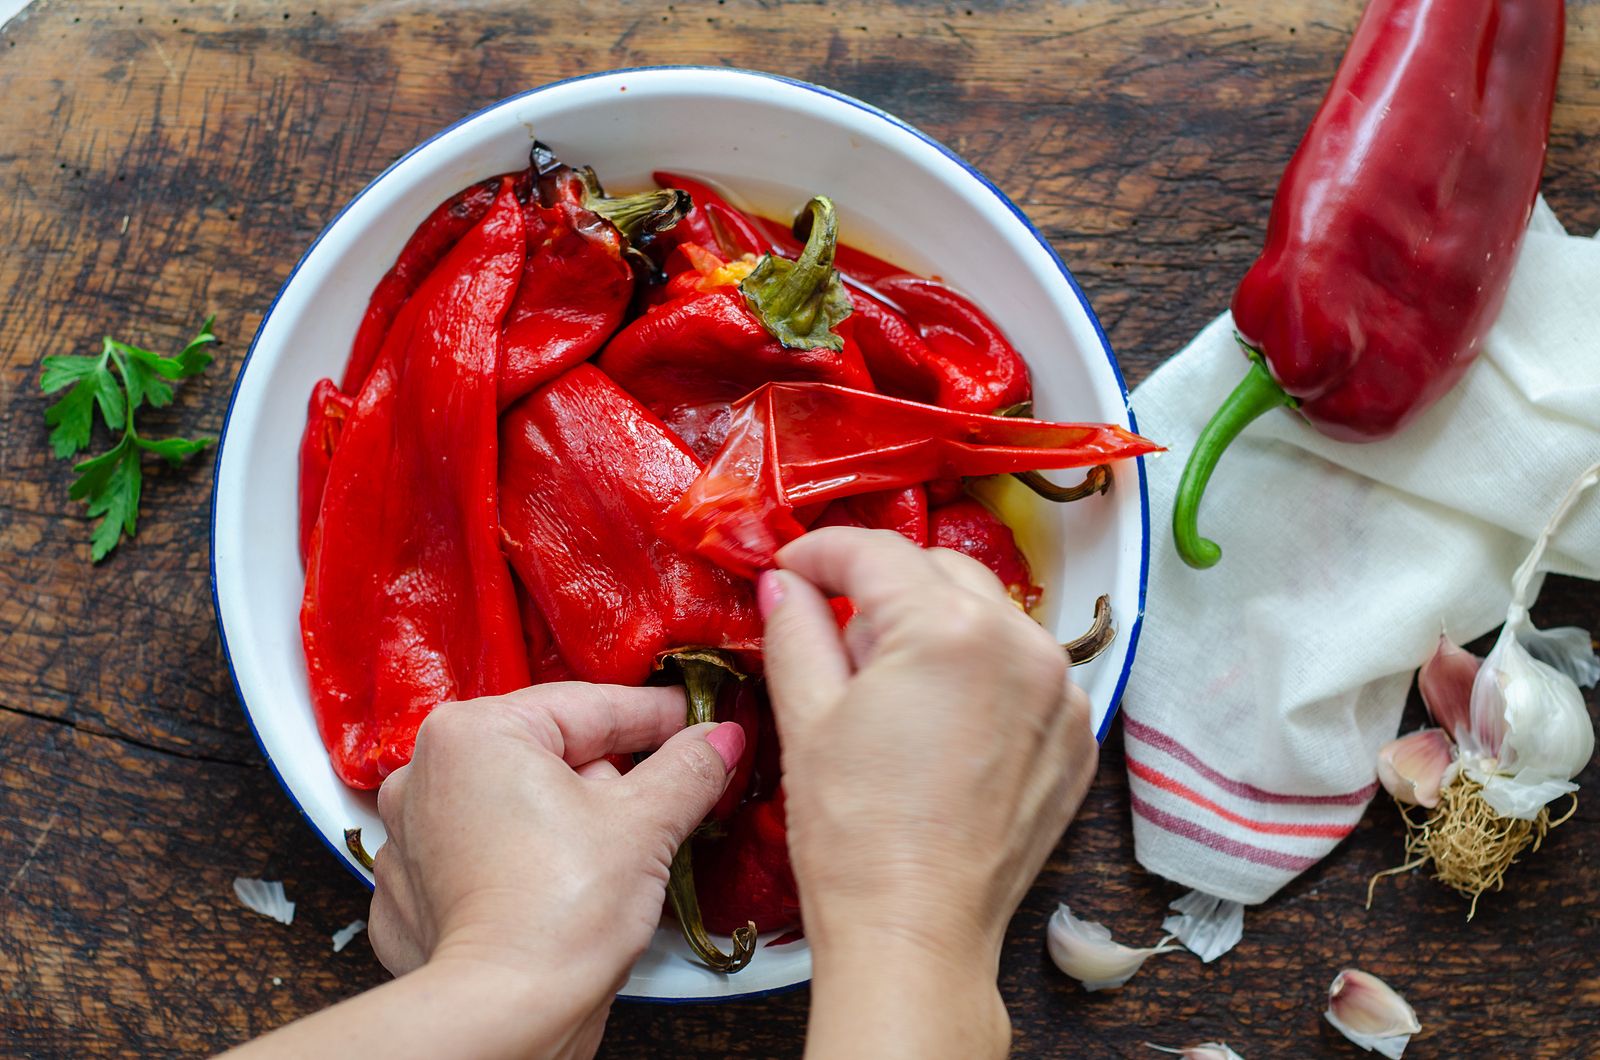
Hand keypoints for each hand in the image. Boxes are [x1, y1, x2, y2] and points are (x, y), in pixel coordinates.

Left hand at [367, 684, 743, 1056]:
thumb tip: (719, 740)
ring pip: (515, 802)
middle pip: (549, 753)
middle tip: (656, 809)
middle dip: (607, 778)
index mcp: (476, 731)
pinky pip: (482, 854)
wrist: (502, 1016)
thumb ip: (688, 768)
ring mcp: (409, 834)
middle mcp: (426, 771)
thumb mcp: (646, 823)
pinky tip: (555, 888)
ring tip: (604, 861)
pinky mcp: (411, 891)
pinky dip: (520, 863)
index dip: (657, 716)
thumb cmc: (559, 915)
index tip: (698, 723)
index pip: (590, 707)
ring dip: (563, 820)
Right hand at [760, 526, 1096, 1057]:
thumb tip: (783, 582)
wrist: (916, 934)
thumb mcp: (808, 719)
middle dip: (881, 589)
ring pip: (987, 616)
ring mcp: (1059, 691)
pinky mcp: (1074, 735)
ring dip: (936, 626)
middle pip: (938, 573)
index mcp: (948, 628)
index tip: (792, 567)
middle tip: (833, 635)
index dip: (821, 551)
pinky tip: (938, 721)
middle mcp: (1020, 644)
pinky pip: (1023, 669)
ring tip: (888, 688)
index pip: (876, 553)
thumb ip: (797, 629)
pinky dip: (981, 673)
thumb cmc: (856, 836)